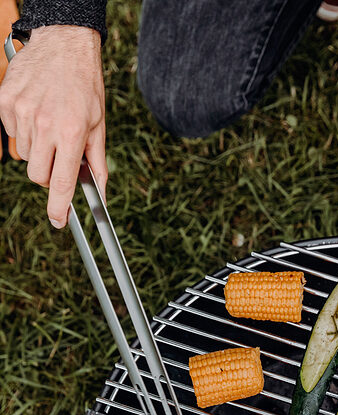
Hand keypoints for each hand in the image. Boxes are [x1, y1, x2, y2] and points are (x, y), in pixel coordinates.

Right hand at [0, 25, 105, 227]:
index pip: (62, 182)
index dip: (59, 207)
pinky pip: (12, 133)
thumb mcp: (99, 125)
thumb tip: (101, 196)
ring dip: (38, 149)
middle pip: (39, 176)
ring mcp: (22, 113)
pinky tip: (36, 112)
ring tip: (50, 125)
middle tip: (60, 156)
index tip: (58, 221)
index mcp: (72, 132)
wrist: (63, 43)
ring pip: (26, 156)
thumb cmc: (85, 85)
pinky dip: (24, 130)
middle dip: (49, 174)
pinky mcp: (6, 102)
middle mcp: (45, 124)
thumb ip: (98, 163)